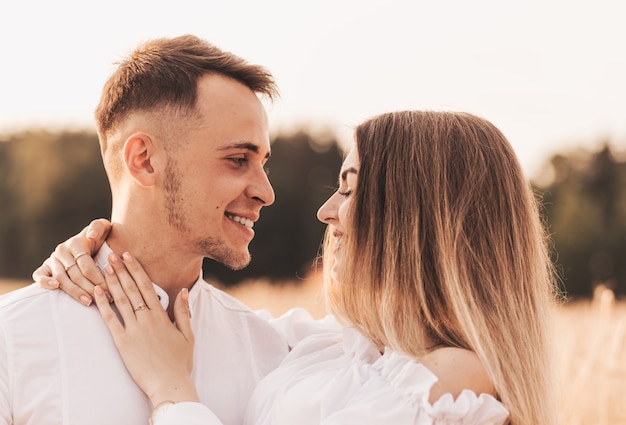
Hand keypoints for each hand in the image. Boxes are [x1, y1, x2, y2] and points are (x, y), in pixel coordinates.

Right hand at [32, 218, 111, 305]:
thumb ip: (98, 227)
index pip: (86, 265)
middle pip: (75, 274)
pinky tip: (55, 288)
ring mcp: (52, 259)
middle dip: (90, 289)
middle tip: (103, 299)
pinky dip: (45, 282)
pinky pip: (39, 275)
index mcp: (76, 243)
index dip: (98, 279)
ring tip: (88, 302)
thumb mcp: (103, 228)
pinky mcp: (45, 267)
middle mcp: (62, 250)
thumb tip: (90, 236)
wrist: (89, 238)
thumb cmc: (100, 237)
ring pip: (61, 278)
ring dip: (75, 292)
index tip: (110, 290)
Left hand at [93, 251, 197, 406]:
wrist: (168, 383)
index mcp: (161, 316)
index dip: (136, 270)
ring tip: (104, 267)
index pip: (147, 286)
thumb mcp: (187, 335)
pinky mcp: (122, 342)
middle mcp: (146, 319)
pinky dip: (103, 305)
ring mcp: (133, 330)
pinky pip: (110, 320)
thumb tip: (183, 291)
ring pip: (121, 300)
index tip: (129, 256)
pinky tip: (97, 292)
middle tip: (112, 256)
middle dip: (121, 271)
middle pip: (132, 289)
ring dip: (112, 282)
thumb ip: (184, 312)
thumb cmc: (179, 362)